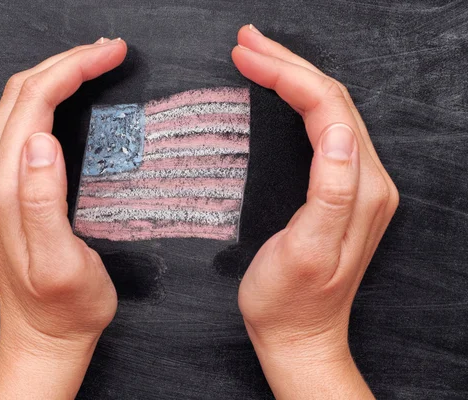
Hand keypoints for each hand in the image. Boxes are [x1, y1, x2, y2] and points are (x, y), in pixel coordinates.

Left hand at [0, 37, 126, 398]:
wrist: (43, 334)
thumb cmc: (64, 304)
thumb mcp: (61, 263)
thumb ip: (42, 201)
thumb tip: (42, 140)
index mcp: (4, 187)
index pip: (34, 102)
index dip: (72, 69)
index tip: (112, 54)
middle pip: (22, 95)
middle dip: (65, 62)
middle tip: (110, 50)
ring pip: (19, 106)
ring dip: (55, 76)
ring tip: (94, 63)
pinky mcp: (3, 189)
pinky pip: (21, 126)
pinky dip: (48, 99)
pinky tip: (69, 97)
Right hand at [233, 25, 397, 398]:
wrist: (298, 335)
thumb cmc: (289, 301)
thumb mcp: (306, 251)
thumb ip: (332, 192)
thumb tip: (340, 134)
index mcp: (360, 189)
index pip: (328, 109)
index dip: (286, 75)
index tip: (245, 56)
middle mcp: (368, 180)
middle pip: (332, 101)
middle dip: (288, 64)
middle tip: (246, 42)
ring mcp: (358, 184)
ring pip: (330, 110)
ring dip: (293, 76)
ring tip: (257, 56)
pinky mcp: (342, 191)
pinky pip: (324, 129)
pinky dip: (297, 102)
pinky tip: (279, 94)